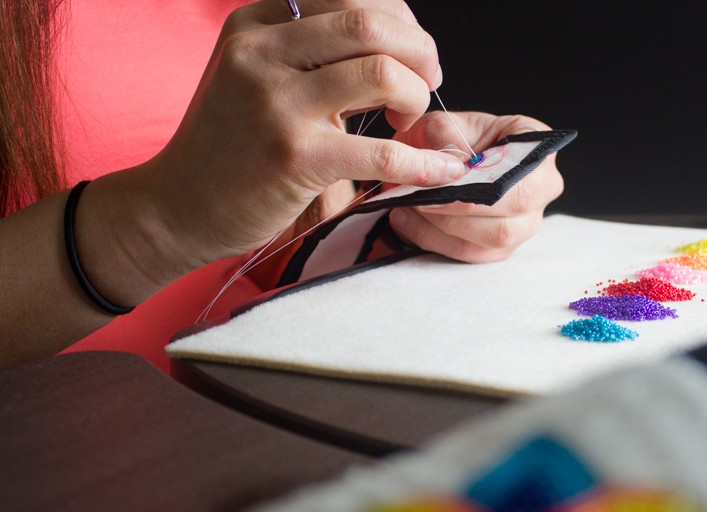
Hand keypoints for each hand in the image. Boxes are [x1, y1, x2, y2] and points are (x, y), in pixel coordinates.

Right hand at [129, 0, 468, 283]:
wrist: (177, 206)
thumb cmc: (230, 145)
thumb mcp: (256, 75)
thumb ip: (308, 51)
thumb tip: (395, 43)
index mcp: (256, 23)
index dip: (400, 22)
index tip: (412, 56)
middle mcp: (261, 52)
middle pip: (370, 23)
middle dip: (419, 52)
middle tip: (427, 83)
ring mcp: (275, 104)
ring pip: (380, 73)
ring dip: (416, 98)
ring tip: (407, 122)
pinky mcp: (293, 157)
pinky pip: (381, 152)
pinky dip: (423, 163)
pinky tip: (442, 171)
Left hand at [389, 112, 564, 262]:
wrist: (446, 158)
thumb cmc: (451, 137)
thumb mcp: (442, 123)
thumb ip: (442, 136)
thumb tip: (447, 165)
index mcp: (537, 149)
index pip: (520, 176)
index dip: (480, 186)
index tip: (439, 184)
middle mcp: (543, 187)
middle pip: (510, 211)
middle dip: (456, 210)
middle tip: (417, 199)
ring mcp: (527, 222)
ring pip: (492, 238)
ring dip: (442, 227)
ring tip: (407, 207)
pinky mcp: (503, 247)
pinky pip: (473, 254)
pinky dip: (435, 240)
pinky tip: (408, 221)